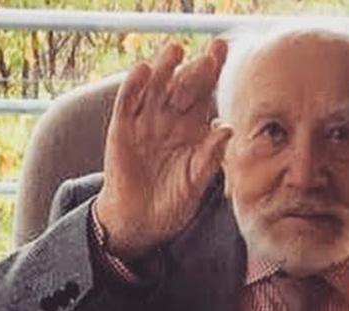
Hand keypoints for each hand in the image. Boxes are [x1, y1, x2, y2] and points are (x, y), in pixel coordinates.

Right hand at [95, 39, 232, 260]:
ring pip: (155, 89)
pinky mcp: (122, 130)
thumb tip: (226, 129)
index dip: (213, 76)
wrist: (141, 221)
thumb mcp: (197, 181)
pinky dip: (133, 87)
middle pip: (183, 87)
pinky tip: (143, 71)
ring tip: (176, 50)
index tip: (225, 56)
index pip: (204, 96)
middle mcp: (169, 119)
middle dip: (196, 70)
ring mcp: (145, 122)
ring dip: (165, 68)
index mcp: (193, 128)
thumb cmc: (173, 201)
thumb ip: (210, 156)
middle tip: (210, 56)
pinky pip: (127, 103)